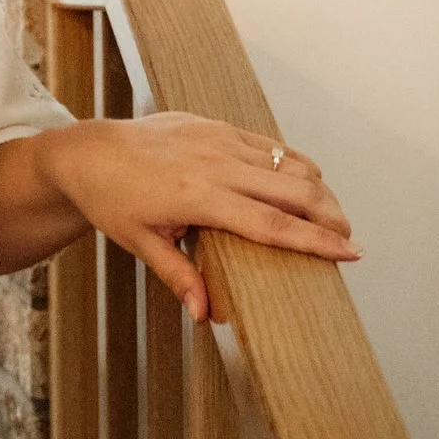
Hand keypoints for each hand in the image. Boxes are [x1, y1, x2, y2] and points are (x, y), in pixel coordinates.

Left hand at [44, 113, 357, 320]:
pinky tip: (302, 184)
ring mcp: (217, 139)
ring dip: (317, 189)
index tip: (353, 254)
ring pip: (289, 162)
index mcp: (198, 197)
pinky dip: (293, 164)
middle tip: (348, 240)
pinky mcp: (215, 124)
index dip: (317, 241)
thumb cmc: (111, 200)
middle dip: (331, 216)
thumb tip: (207, 314)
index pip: (273, 224)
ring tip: (329, 217)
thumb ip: (179, 275)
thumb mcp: (140, 243)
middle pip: (295, 190)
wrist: (86, 152)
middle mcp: (214, 164)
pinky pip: (268, 144)